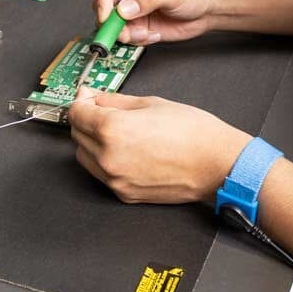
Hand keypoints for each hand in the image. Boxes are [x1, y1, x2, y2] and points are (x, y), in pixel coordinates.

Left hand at [68, 87, 250, 203]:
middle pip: (77, 135)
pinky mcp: (124, 194)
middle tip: (105, 112)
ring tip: (119, 133)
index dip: (81, 102)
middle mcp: (108, 158)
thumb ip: (114, 100)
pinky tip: (127, 151)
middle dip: (87, 120)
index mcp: (112, 130)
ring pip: (85, 156)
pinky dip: (106, 161)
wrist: (217, 164)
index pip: (76, 113)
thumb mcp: (150, 102)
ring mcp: (115, 179)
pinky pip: (102, 174)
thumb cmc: (193, 133)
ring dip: (93, 143)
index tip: (87, 98)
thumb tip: (92, 97)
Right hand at [95, 0, 219, 44]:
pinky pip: (125, 37)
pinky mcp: (136, 25)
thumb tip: (125, 8)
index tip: (106, 17)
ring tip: (145, 33)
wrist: (207, 10)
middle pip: (104, 6)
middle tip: (123, 31)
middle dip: (113, 22)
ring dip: (126, 34)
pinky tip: (152, 35)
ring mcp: (131, 9)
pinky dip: (136, 40)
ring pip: (113, 25)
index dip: (103, 1)